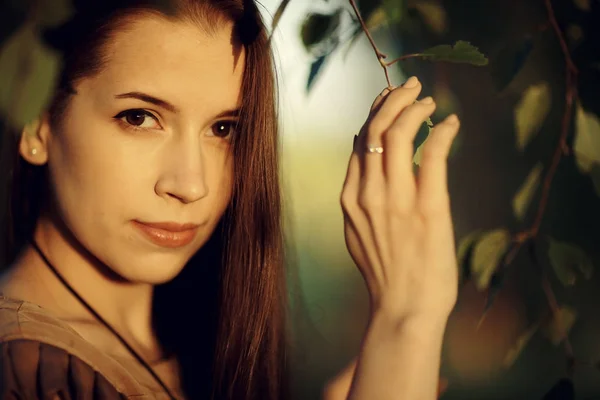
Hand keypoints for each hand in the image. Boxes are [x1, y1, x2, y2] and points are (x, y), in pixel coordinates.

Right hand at [340, 76, 459, 321]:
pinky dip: (442, 132)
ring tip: (427, 100)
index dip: (374, 115)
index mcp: (350, 198)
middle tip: (410, 87)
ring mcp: (396, 200)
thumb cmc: (386, 274)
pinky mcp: (428, 207)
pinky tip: (451, 123)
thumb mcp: (359, 232)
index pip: (358, 142)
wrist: (403, 309)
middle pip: (374, 129)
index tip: (387, 101)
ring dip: (414, 108)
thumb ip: (360, 197)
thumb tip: (366, 161)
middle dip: (392, 100)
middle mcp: (368, 193)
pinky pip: (432, 155)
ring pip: (397, 134)